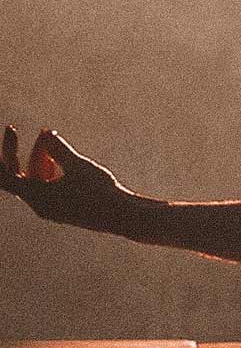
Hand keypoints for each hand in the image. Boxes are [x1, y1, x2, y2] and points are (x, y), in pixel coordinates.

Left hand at [0, 126, 127, 230]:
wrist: (122, 216)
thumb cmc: (100, 191)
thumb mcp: (78, 165)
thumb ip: (59, 149)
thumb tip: (46, 134)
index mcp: (37, 197)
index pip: (6, 175)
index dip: (7, 151)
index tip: (13, 130)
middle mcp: (40, 205)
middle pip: (23, 175)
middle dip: (33, 152)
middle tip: (44, 131)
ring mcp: (51, 208)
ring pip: (37, 180)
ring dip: (42, 158)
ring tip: (52, 138)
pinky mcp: (63, 208)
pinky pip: (47, 188)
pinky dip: (50, 171)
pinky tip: (59, 160)